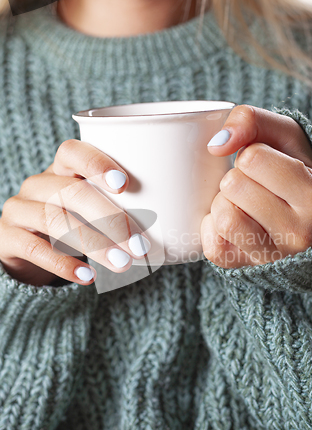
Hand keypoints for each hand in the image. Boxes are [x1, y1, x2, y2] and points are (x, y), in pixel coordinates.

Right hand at [0, 139, 150, 285]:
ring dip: (94, 244)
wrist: (26, 249)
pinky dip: (64, 264)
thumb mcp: (92, 210)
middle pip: (71, 192)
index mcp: (61, 171)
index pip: (72, 152)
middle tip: (139, 245)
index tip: (125, 184)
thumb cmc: (72, 224)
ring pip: (55, 221)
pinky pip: (35, 249)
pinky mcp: (6, 238)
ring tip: (122, 263)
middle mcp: (37, 185)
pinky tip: (88, 277)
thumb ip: (120, 207)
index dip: (97, 163)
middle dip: (110, 218)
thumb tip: (175, 219)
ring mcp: (18, 210)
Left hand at [201, 105, 311, 267]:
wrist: (298, 219)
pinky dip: (212, 229)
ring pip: (223, 217)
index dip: (250, 155)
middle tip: (252, 187)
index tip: (265, 167)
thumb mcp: (283, 136)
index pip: (252, 158)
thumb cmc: (290, 172)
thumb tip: (216, 145)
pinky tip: (231, 223)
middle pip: (233, 186)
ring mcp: (272, 255)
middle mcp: (300, 233)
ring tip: (241, 204)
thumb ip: (252, 120)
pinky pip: (212, 245)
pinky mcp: (245, 268)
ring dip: (223, 203)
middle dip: (235, 179)